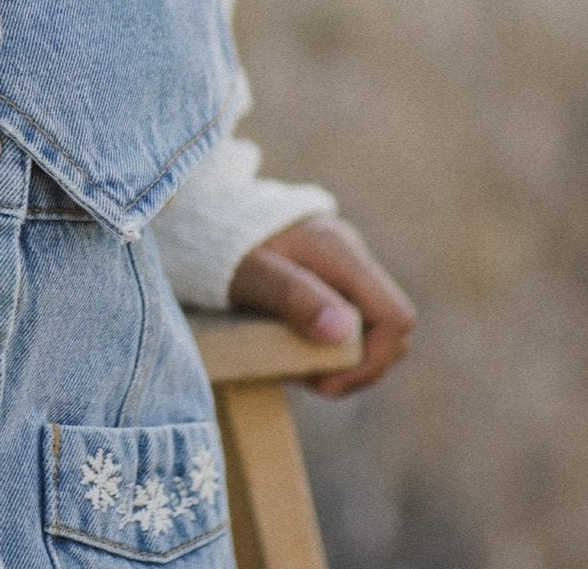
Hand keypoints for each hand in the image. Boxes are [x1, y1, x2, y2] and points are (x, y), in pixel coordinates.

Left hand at [227, 215, 415, 397]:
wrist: (199, 212)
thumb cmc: (220, 244)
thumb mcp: (250, 274)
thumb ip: (294, 296)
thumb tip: (343, 333)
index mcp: (339, 250)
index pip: (395, 317)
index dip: (374, 360)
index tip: (326, 381)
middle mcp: (349, 252)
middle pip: (389, 327)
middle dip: (358, 366)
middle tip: (309, 380)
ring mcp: (341, 261)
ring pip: (370, 326)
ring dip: (344, 358)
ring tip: (296, 366)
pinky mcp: (326, 272)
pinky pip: (348, 315)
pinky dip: (330, 342)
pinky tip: (294, 346)